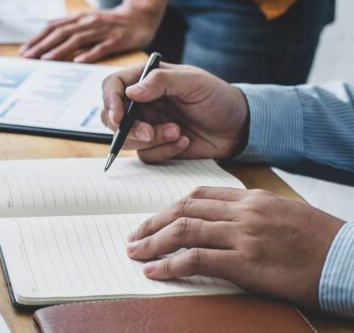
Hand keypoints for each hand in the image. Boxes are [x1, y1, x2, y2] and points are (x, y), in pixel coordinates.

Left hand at [19, 6, 160, 62]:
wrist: (140, 16)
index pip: (53, 27)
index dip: (38, 38)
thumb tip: (47, 37)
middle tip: (28, 56)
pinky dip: (89, 54)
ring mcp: (102, 30)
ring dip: (60, 50)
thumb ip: (69, 28)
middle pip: (61, 33)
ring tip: (46, 59)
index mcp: (79, 18)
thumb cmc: (110, 22)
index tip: (24, 50)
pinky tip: (78, 61)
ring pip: (77, 39)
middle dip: (43, 45)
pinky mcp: (117, 40)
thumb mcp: (87, 20)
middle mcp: (88, 22)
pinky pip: (101, 48)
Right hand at [101, 63, 248, 162]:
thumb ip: (161, 81)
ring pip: (127, 139)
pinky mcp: (157, 145)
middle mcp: (142, 102)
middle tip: (149, 133)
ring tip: (177, 133)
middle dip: (128, 129)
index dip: (110, 101)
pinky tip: (184, 142)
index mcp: (146, 80)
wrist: (240, 127)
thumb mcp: (193, 82)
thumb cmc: (218, 97)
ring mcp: (148, 125)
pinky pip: (146, 155)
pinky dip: (164, 150)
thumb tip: (130, 92)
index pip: (113, 86)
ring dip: (151, 140)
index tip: (119, 118)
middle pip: (112, 117)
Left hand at [126, 187, 344, 308]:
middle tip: (134, 235)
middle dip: (153, 222)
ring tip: (135, 252)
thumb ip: (254, 213)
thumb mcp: (286, 214)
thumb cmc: (323, 241)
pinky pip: (195, 260)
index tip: (155, 217)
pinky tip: (154, 271)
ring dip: (153, 241)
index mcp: (253, 197)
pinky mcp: (245, 262)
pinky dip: (169, 265)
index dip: (171, 206)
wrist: (349, 260)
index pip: (200, 194)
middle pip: (184, 209)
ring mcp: (243, 235)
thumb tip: (225, 222)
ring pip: (183, 230)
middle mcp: (243, 211)